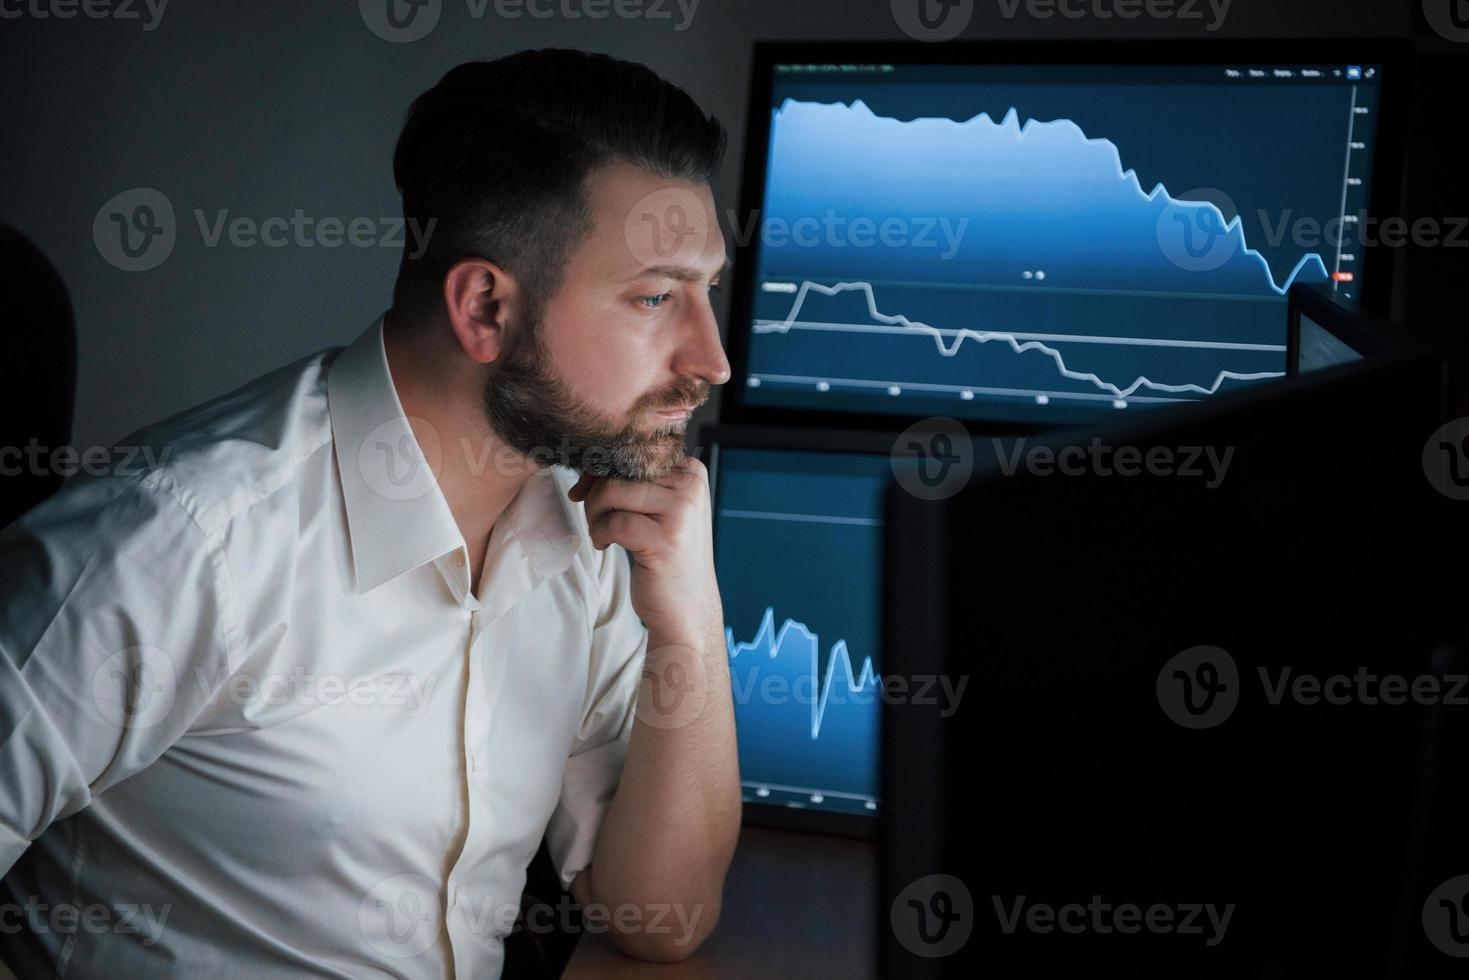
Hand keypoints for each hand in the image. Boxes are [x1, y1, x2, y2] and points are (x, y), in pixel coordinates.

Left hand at [567, 456, 723, 646]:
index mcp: (691, 472)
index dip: (602, 469)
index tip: (587, 491)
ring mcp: (682, 513)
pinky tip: (606, 545)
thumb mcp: (659, 510)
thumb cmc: (666, 558)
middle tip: (594, 518)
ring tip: (601, 533)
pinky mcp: (666, 539)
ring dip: (595, 514)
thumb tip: (587, 463)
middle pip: (621, 469)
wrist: (688, 608)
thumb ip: (636, 482)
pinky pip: (614, 522)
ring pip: (614, 491)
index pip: (634, 452)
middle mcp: (691, 486)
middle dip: (595, 493)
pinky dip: (600, 533)